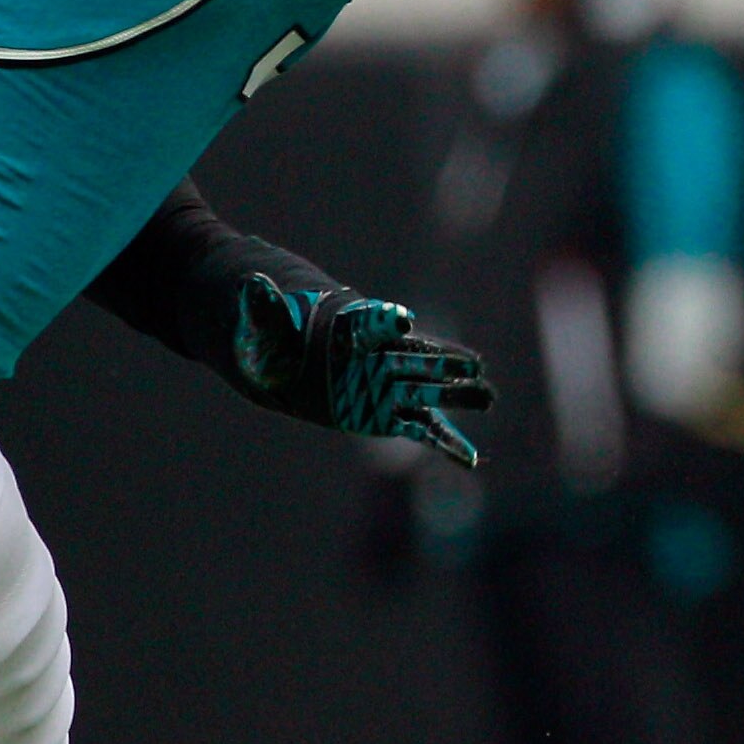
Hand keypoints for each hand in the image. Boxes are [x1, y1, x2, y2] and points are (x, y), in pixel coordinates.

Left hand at [235, 271, 494, 468]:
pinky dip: (445, 442)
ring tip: (488, 397)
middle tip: (470, 365)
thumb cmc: (277, 335)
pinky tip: (467, 458)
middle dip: (441, 362)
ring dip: (457, 395)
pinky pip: (422, 428)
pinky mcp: (390, 413)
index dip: (386, 321)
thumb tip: (255, 285)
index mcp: (353, 328)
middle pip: (414, 358)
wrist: (288, 353)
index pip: (374, 321)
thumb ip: (265, 308)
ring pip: (428, 390)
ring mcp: (388, 385)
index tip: (401, 322)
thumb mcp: (263, 325)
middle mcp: (378, 355)